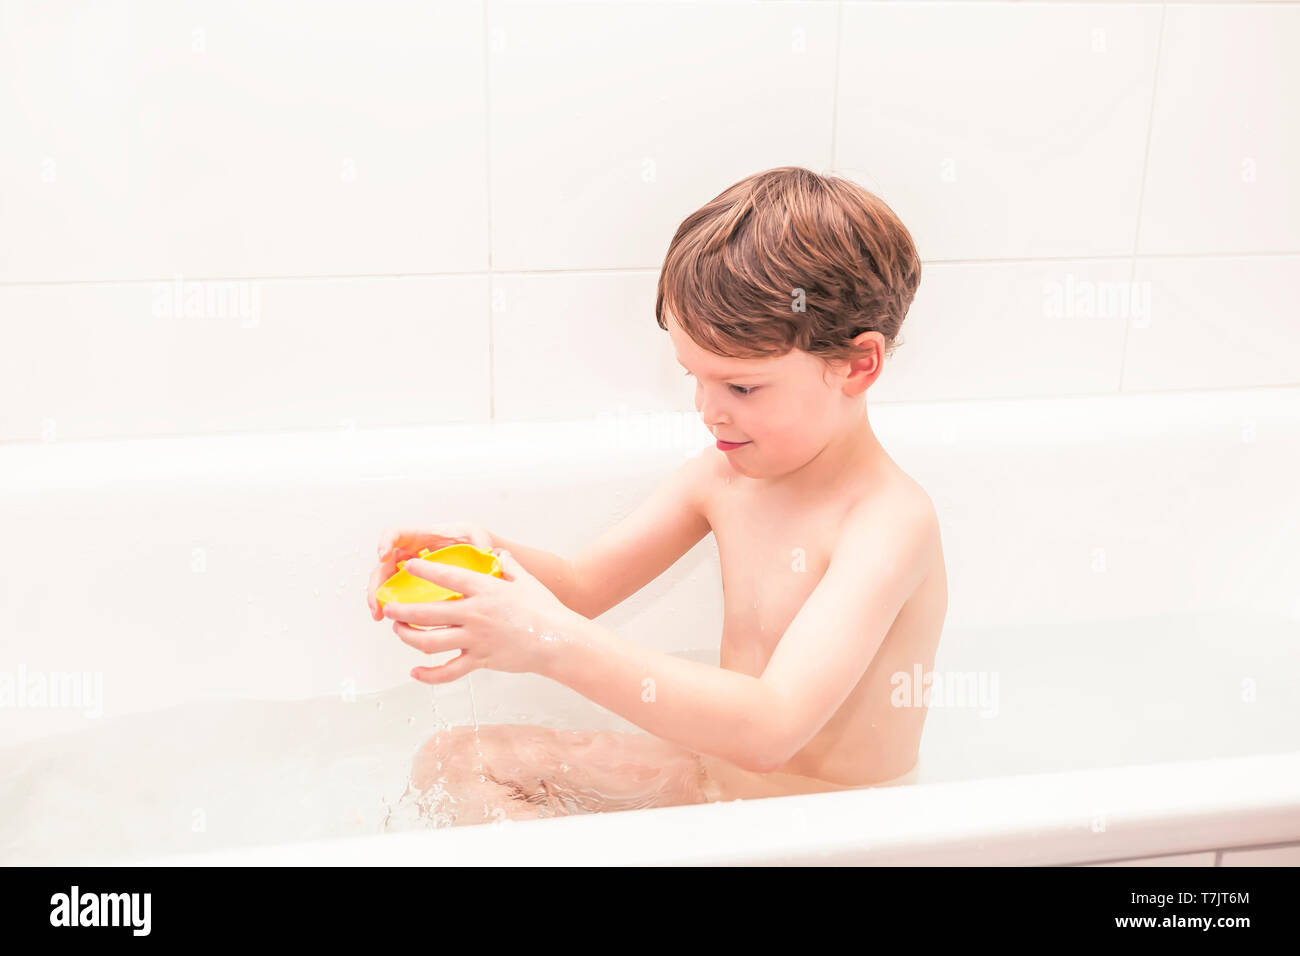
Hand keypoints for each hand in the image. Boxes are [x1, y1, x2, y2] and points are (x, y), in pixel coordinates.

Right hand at [366, 522, 493, 620]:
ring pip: (387, 582)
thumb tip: (484, 550)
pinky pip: (401, 597)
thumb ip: (480, 541)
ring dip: (379, 599)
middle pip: (385, 564)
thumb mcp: (479, 538)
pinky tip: (400, 624)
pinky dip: (397, 610)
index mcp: (423, 538)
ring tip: (380, 615)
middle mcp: (412, 554)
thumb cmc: (477, 545)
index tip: (383, 556)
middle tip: (377, 601)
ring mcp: (412, 571)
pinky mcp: (417, 588)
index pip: (397, 535)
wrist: (485, 560)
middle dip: (376, 583)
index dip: (385, 542)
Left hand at [381, 549, 579, 683]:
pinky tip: (415, 673)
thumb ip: (509, 565)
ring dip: (408, 637)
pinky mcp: (480, 660)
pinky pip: (449, 671)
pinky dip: (429, 675)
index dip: (424, 570)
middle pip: (427, 612)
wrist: (558, 640)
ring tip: (399, 631)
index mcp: (485, 590)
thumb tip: (498, 554)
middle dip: (402, 611)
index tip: (408, 566)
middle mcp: (475, 614)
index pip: (447, 576)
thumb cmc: (545, 608)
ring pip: (430, 642)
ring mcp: (476, 639)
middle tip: (390, 609)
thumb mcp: (526, 580)